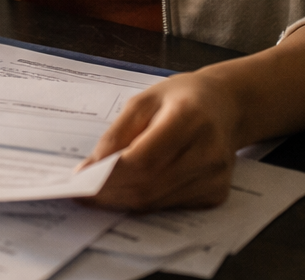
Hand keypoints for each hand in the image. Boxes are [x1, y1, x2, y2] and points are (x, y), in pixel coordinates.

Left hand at [80, 69, 242, 210]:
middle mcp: (208, 151)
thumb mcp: (143, 101)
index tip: (80, 179)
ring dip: (124, 200)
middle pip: (149, 185)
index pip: (143, 159)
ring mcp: (215, 176)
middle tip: (83, 192)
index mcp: (189, 118)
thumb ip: (117, 134)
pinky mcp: (216, 192)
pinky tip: (131, 189)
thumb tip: (90, 168)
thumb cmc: (180, 98)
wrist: (224, 106)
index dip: (109, 174)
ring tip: (102, 190)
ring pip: (157, 201)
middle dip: (110, 192)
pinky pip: (170, 206)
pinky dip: (145, 201)